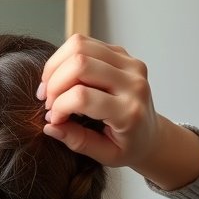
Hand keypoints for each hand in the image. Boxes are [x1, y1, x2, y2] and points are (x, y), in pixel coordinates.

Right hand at [39, 34, 159, 168]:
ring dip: (55, 66)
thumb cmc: (128, 146)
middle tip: (48, 101)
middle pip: (80, 63)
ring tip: (50, 88)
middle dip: (54, 82)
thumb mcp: (104, 155)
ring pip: (79, 45)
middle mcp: (133, 83)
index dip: (59, 106)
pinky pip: (85, 43)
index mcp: (129, 112)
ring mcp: (129, 64)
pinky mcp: (123, 54)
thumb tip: (49, 126)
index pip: (82, 96)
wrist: (151, 134)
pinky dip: (65, 58)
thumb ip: (77, 141)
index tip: (54, 120)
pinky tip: (62, 77)